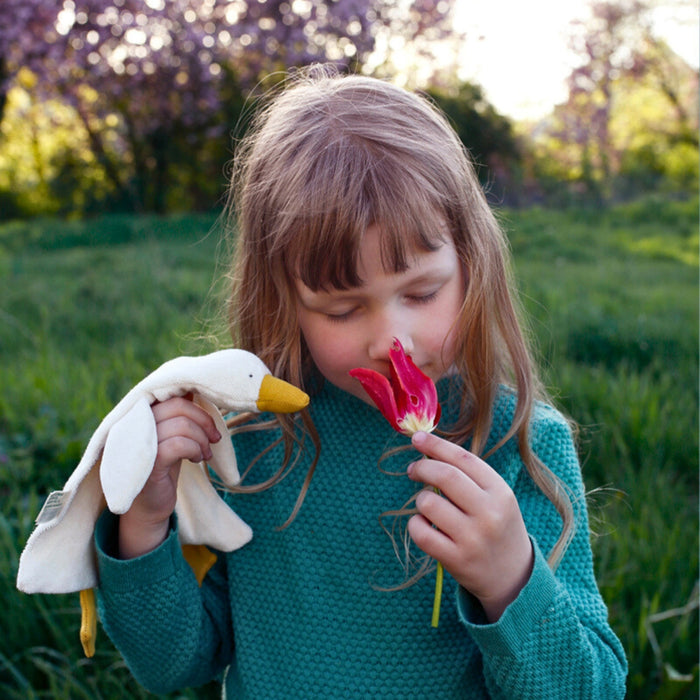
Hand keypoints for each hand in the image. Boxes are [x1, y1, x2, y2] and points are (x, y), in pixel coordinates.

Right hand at [118, 395, 221, 558]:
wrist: (147, 508)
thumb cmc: (162, 468)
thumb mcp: (172, 436)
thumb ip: (178, 415)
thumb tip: (194, 390)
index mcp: (140, 415)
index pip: (170, 394)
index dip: (195, 404)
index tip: (209, 421)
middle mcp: (134, 425)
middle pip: (178, 405)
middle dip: (203, 420)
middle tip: (214, 438)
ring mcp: (139, 443)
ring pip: (181, 424)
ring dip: (201, 439)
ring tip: (204, 454)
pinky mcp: (148, 463)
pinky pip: (179, 444)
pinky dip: (195, 449)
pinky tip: (197, 459)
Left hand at [407, 431, 533, 621]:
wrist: (513, 577)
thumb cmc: (498, 528)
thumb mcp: (497, 498)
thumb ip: (469, 476)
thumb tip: (429, 449)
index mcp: (500, 492)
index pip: (463, 458)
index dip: (436, 445)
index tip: (417, 438)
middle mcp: (489, 513)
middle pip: (445, 476)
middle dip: (422, 467)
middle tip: (413, 469)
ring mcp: (472, 538)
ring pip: (428, 502)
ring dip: (420, 499)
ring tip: (427, 505)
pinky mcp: (456, 559)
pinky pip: (420, 532)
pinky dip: (415, 524)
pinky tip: (423, 525)